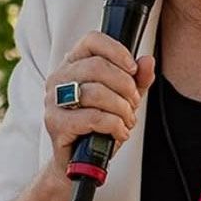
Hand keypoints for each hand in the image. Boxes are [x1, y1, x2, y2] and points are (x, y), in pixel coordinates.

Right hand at [43, 32, 155, 175]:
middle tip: (133, 103)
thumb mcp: (125, 96)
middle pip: (97, 66)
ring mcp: (53, 101)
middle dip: (125, 86)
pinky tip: (119, 132)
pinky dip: (115, 125)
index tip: (133, 69)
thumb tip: (147, 61)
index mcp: (74, 64)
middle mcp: (59, 78)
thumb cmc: (101, 123)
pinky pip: (93, 117)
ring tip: (127, 119)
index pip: (92, 40)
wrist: (80, 160)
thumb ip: (138, 78)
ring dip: (122, 108)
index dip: (117, 51)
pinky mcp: (55, 124)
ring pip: (96, 92)